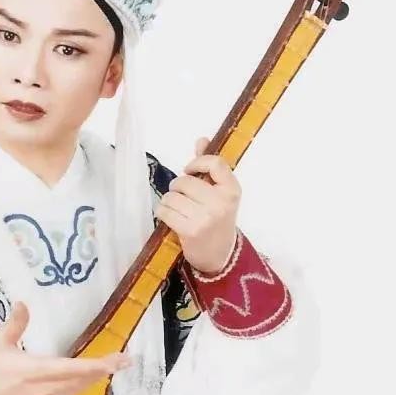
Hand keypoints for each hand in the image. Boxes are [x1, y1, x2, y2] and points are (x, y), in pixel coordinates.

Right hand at [0, 301, 130, 394]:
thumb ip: (15, 323)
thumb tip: (23, 302)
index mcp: (38, 371)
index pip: (77, 369)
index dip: (100, 365)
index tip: (120, 359)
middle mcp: (47, 389)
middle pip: (83, 380)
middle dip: (104, 369)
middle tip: (124, 360)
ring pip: (78, 390)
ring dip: (94, 378)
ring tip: (109, 367)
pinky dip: (81, 386)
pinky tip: (85, 380)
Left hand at [155, 136, 240, 274]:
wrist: (220, 255)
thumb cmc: (218, 219)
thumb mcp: (220, 193)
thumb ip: (210, 167)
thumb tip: (202, 140)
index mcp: (232, 190)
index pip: (215, 163)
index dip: (197, 162)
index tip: (190, 169)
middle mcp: (221, 202)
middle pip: (185, 181)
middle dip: (179, 187)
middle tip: (184, 198)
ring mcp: (206, 217)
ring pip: (172, 196)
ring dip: (169, 201)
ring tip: (179, 209)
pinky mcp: (190, 230)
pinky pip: (164, 211)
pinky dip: (163, 212)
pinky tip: (172, 218)